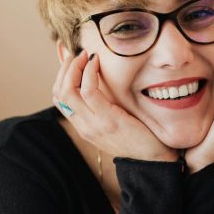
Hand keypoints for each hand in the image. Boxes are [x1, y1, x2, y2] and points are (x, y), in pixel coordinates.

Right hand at [53, 51, 177, 161]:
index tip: (72, 59)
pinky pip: (88, 91)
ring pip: (68, 90)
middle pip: (58, 92)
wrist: (155, 160)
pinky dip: (89, 72)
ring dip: (74, 66)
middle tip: (78, 54)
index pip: (59, 98)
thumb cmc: (140, 136)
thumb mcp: (116, 120)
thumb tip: (100, 81)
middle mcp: (84, 126)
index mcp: (84, 127)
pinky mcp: (108, 120)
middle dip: (64, 68)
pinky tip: (97, 62)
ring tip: (86, 55)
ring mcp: (94, 125)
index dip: (61, 75)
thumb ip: (105, 105)